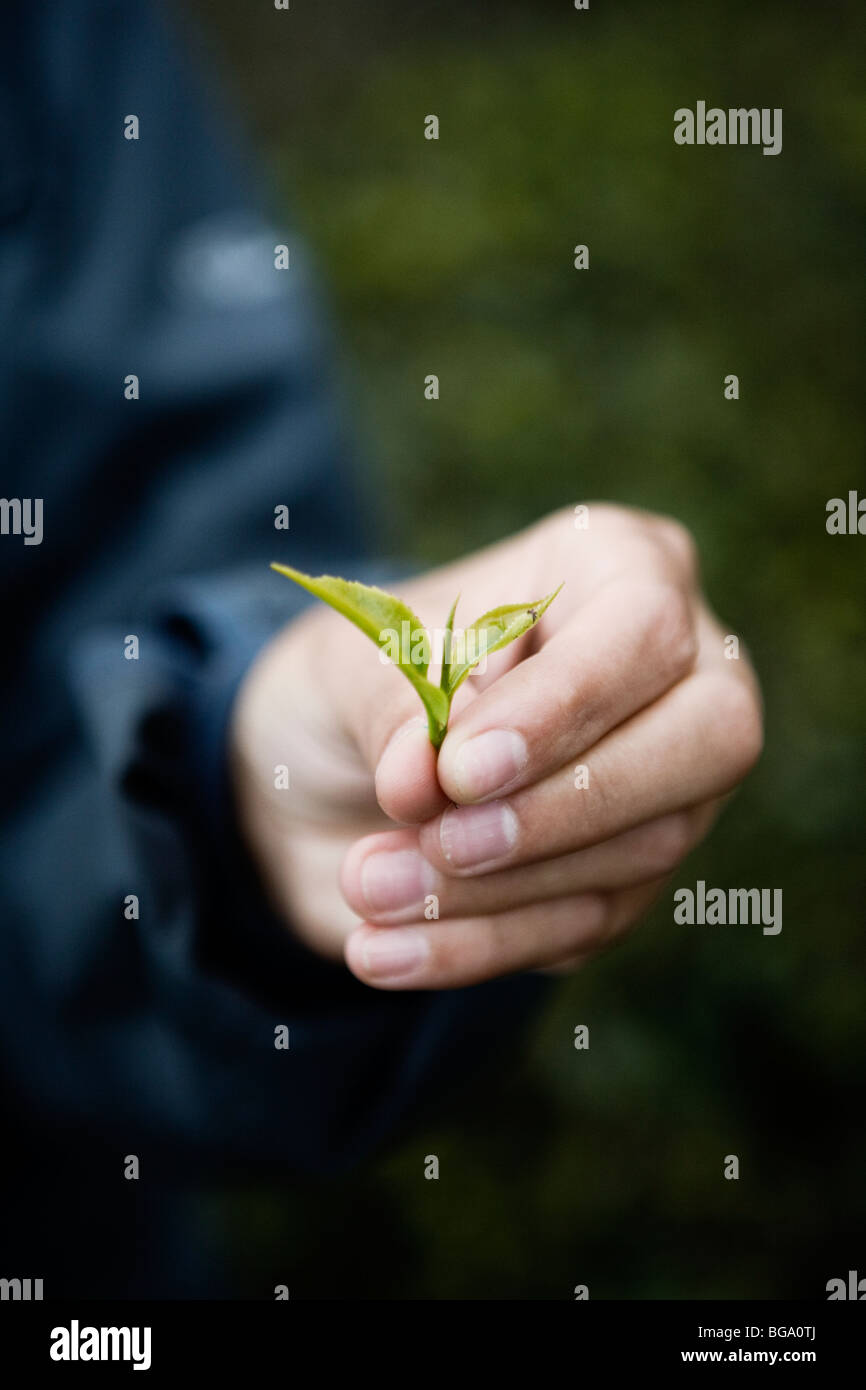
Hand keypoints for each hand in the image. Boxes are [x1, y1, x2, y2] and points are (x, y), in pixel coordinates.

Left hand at [229, 505, 762, 988]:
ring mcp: (667, 781)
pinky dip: (478, 947)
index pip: (642, 629)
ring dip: (498, 890)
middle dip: (569, 807)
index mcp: (615, 567)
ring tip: (366, 888)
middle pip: (709, 738)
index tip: (457, 771)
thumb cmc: (355, 681)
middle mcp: (674, 670)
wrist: (330, 775)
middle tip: (443, 842)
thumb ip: (393, 705)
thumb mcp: (346, 663)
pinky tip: (384, 950)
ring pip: (647, 848)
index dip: (563, 708)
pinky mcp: (629, 877)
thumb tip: (426, 781)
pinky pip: (586, 926)